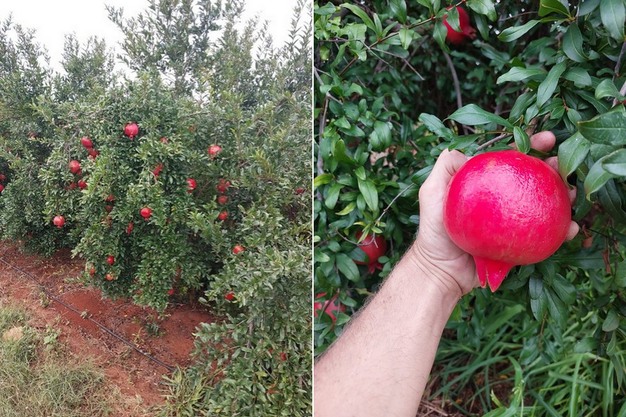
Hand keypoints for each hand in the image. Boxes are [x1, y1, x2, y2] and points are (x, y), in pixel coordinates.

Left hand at [409, 131, 579, 297]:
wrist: (440, 273)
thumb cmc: (432, 233)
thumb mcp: (431, 193)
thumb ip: (445, 168)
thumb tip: (467, 150)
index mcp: (485, 183)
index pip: (509, 158)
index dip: (529, 145)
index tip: (546, 139)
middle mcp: (502, 199)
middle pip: (533, 177)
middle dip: (554, 166)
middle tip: (564, 164)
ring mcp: (513, 221)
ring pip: (545, 203)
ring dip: (564, 195)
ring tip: (572, 192)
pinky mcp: (521, 243)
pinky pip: (545, 235)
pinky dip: (561, 230)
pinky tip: (571, 227)